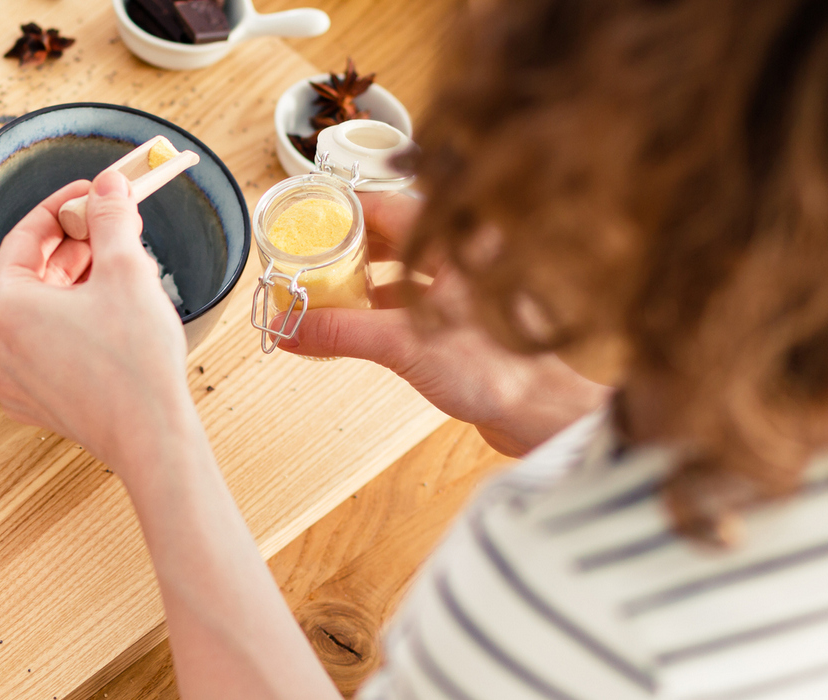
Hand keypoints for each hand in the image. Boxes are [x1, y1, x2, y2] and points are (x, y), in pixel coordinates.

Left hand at [0, 171, 196, 464]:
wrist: (150, 437)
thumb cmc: (133, 360)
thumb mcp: (125, 270)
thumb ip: (111, 218)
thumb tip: (109, 187)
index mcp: (1, 307)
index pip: (26, 237)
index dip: (64, 206)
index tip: (93, 193)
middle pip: (32, 274)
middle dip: (74, 246)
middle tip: (112, 225)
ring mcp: (11, 379)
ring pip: (41, 311)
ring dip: (77, 283)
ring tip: (119, 266)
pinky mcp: (35, 402)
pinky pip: (47, 346)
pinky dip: (74, 322)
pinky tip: (112, 312)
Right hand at [279, 191, 608, 454]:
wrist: (536, 413)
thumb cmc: (499, 370)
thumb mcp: (402, 344)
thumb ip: (342, 333)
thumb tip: (291, 326)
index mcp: (451, 243)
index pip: (385, 205)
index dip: (343, 208)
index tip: (308, 215)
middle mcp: (457, 258)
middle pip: (389, 235)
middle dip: (346, 244)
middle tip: (309, 253)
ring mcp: (459, 288)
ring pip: (398, 267)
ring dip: (362, 275)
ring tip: (325, 285)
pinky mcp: (457, 319)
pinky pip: (407, 299)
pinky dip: (377, 304)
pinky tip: (355, 318)